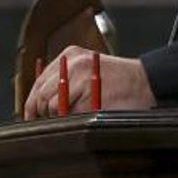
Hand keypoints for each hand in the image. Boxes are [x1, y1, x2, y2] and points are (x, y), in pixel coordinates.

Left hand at [23, 46, 155, 119]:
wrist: (145, 82)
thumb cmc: (118, 81)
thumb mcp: (87, 71)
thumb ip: (64, 81)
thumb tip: (39, 104)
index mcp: (69, 55)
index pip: (38, 82)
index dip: (32, 103)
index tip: (32, 116)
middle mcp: (71, 62)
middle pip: (40, 94)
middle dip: (42, 112)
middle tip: (49, 122)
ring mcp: (78, 75)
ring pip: (50, 105)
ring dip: (58, 116)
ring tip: (75, 115)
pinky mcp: (87, 92)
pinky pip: (67, 113)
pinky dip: (73, 118)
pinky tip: (86, 114)